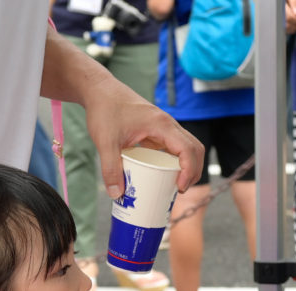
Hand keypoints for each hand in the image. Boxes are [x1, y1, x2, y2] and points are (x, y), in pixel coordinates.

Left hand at [83, 81, 204, 197]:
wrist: (100, 91)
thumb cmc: (104, 110)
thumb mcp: (105, 142)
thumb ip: (110, 168)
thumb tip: (117, 195)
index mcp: (161, 125)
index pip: (188, 149)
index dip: (189, 170)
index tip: (179, 188)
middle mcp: (168, 124)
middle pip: (195, 149)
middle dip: (193, 171)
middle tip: (179, 190)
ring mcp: (164, 127)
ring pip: (187, 147)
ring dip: (188, 166)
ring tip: (176, 186)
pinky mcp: (157, 130)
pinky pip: (175, 147)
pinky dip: (176, 162)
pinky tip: (164, 174)